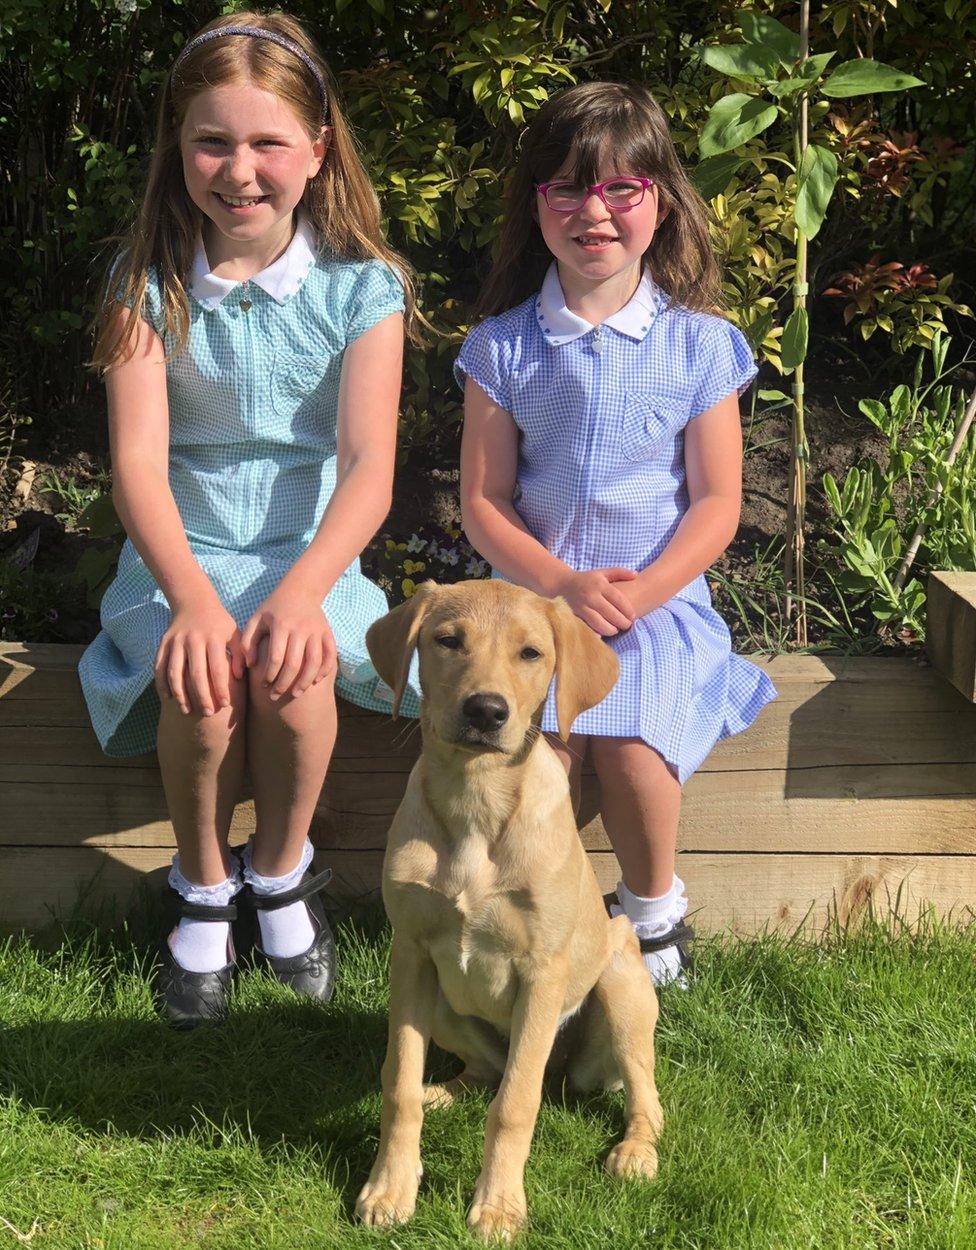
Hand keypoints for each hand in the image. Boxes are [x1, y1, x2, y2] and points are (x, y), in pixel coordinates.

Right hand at [154, 597, 245, 715]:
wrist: (194, 602)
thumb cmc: (219, 623)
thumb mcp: (234, 633)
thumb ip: (240, 653)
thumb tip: (238, 677)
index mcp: (213, 637)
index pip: (218, 668)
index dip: (221, 688)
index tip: (225, 704)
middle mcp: (193, 639)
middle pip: (196, 674)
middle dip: (202, 696)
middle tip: (207, 713)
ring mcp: (176, 641)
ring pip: (175, 673)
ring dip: (180, 694)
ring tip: (186, 710)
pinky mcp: (163, 643)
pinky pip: (160, 667)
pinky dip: (162, 684)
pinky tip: (169, 698)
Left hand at [241, 584, 336, 699]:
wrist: (301, 589)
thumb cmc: (274, 608)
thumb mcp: (256, 619)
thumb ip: (248, 641)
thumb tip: (250, 665)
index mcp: (281, 625)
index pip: (276, 658)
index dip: (269, 675)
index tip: (263, 686)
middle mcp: (300, 629)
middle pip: (294, 664)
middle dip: (284, 683)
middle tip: (276, 696)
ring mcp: (316, 631)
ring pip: (314, 662)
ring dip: (305, 682)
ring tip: (296, 694)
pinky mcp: (327, 633)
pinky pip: (330, 655)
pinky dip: (325, 670)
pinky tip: (315, 681)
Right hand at [556, 567, 637, 635]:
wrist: (563, 585)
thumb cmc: (588, 579)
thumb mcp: (603, 572)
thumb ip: (620, 572)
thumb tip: (636, 575)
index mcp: (600, 585)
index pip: (618, 600)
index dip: (628, 610)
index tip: (633, 617)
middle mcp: (591, 596)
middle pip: (611, 614)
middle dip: (622, 622)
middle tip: (627, 625)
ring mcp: (582, 607)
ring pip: (600, 624)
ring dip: (611, 630)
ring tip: (616, 629)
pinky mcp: (576, 616)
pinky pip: (589, 628)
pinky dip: (598, 633)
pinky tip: (603, 632)